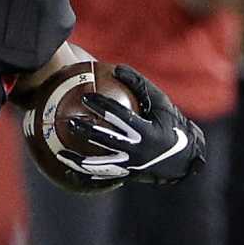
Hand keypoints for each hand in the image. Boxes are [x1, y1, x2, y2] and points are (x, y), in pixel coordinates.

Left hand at [71, 64, 204, 184]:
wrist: (183, 157)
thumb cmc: (171, 124)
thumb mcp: (161, 103)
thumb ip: (139, 85)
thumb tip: (116, 68)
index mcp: (147, 132)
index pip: (120, 116)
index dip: (103, 106)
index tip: (86, 97)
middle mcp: (137, 151)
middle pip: (106, 140)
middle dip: (86, 131)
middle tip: (69, 121)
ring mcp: (130, 166)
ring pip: (100, 164)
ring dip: (78, 160)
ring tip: (60, 153)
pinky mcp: (126, 176)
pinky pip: (102, 176)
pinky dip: (85, 174)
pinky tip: (68, 168)